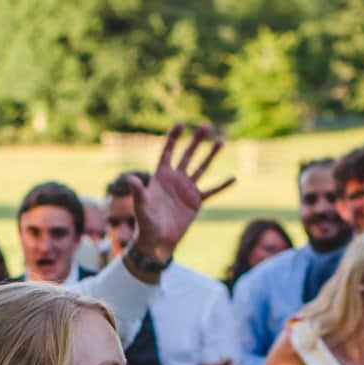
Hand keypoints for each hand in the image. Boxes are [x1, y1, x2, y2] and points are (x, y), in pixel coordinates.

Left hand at [130, 124, 234, 265]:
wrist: (156, 240)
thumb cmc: (145, 222)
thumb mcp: (140, 204)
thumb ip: (137, 191)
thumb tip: (130, 178)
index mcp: (160, 176)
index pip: (167, 152)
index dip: (173, 138)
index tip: (181, 124)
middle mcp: (175, 179)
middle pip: (187, 155)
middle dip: (196, 141)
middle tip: (206, 126)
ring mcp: (187, 189)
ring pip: (201, 168)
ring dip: (210, 155)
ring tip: (220, 140)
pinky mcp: (195, 202)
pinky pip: (212, 191)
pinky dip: (222, 185)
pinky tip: (233, 178)